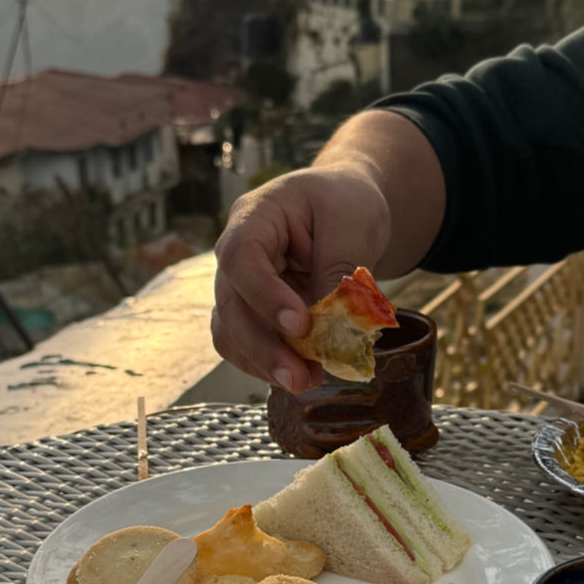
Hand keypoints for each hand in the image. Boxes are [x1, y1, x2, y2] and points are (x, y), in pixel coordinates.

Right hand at [211, 164, 390, 392]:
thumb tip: (330, 325)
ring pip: (231, 332)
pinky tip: (304, 375)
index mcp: (255, 216)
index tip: (299, 325)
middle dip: (263, 347)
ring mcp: (241, 285)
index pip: (242, 257)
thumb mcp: (353, 223)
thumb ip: (338, 270)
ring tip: (307, 381)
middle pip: (231, 304)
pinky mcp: (254, 312)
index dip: (264, 295)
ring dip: (264, 363)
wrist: (345, 207)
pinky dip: (270, 364)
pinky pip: (247, 345)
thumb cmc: (346, 203)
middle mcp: (237, 253)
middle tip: (299, 377)